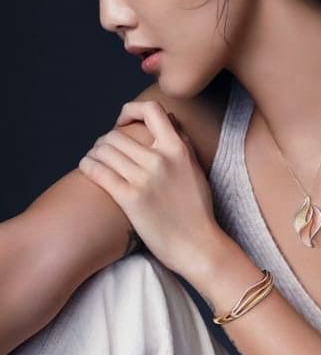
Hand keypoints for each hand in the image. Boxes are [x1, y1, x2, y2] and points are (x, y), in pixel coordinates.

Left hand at [78, 99, 224, 276]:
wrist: (197, 244)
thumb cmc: (197, 210)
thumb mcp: (195, 169)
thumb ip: (181, 143)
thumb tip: (169, 120)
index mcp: (178, 148)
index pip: (151, 110)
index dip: (130, 110)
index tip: (124, 123)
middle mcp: (160, 159)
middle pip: (117, 134)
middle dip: (105, 141)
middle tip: (105, 152)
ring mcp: (144, 179)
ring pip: (104, 150)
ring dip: (94, 153)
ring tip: (96, 161)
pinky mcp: (130, 199)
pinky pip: (99, 171)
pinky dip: (88, 166)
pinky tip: (89, 169)